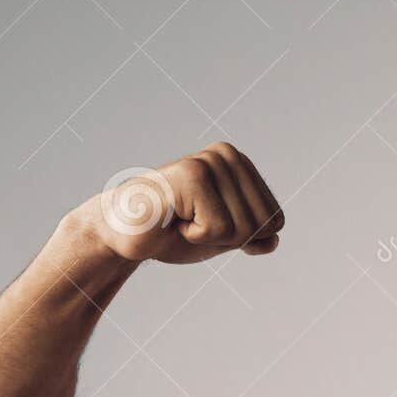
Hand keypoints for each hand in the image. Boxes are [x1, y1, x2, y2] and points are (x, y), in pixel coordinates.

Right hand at [85, 143, 284, 263]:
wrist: (121, 234)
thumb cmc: (170, 232)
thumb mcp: (222, 237)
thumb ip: (252, 236)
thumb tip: (273, 240)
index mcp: (240, 165)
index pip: (275, 220)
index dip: (245, 238)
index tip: (209, 225)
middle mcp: (228, 155)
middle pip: (262, 224)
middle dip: (228, 239)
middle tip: (192, 224)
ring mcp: (211, 162)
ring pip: (243, 228)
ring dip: (209, 237)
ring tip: (181, 219)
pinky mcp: (194, 175)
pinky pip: (218, 228)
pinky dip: (194, 235)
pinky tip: (173, 219)